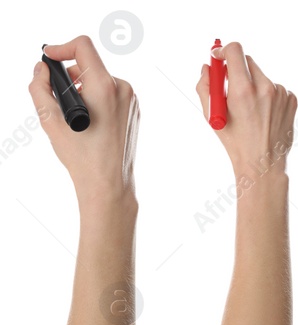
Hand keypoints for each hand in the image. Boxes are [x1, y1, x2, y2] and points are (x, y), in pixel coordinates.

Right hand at [28, 35, 139, 200]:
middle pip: (91, 66)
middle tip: (56, 97)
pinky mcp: (135, 110)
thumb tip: (41, 68)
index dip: (62, 47)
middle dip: (70, 76)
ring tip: (73, 116)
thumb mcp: (49, 119)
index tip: (48, 56)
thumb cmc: (80, 154)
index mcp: (104, 86)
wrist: (108, 182)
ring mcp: (132, 99)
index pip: (83, 47)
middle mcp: (123, 88)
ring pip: (100, 81)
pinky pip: (111, 94)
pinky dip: (96, 99)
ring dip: (82, 89)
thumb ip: (40, 88)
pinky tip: (89, 122)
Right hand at [195, 42, 297, 179]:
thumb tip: (208, 66)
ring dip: (252, 84)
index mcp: (243, 90)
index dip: (223, 50)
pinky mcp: (292, 98)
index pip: (235, 51)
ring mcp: (281, 93)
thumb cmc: (234, 140)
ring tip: (248, 108)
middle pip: (247, 61)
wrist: (263, 162)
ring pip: (261, 75)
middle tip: (229, 82)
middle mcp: (265, 88)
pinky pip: (274, 87)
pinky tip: (263, 113)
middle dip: (236, 68)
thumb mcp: (211, 115)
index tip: (218, 55)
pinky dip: (266, 94)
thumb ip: (205, 86)